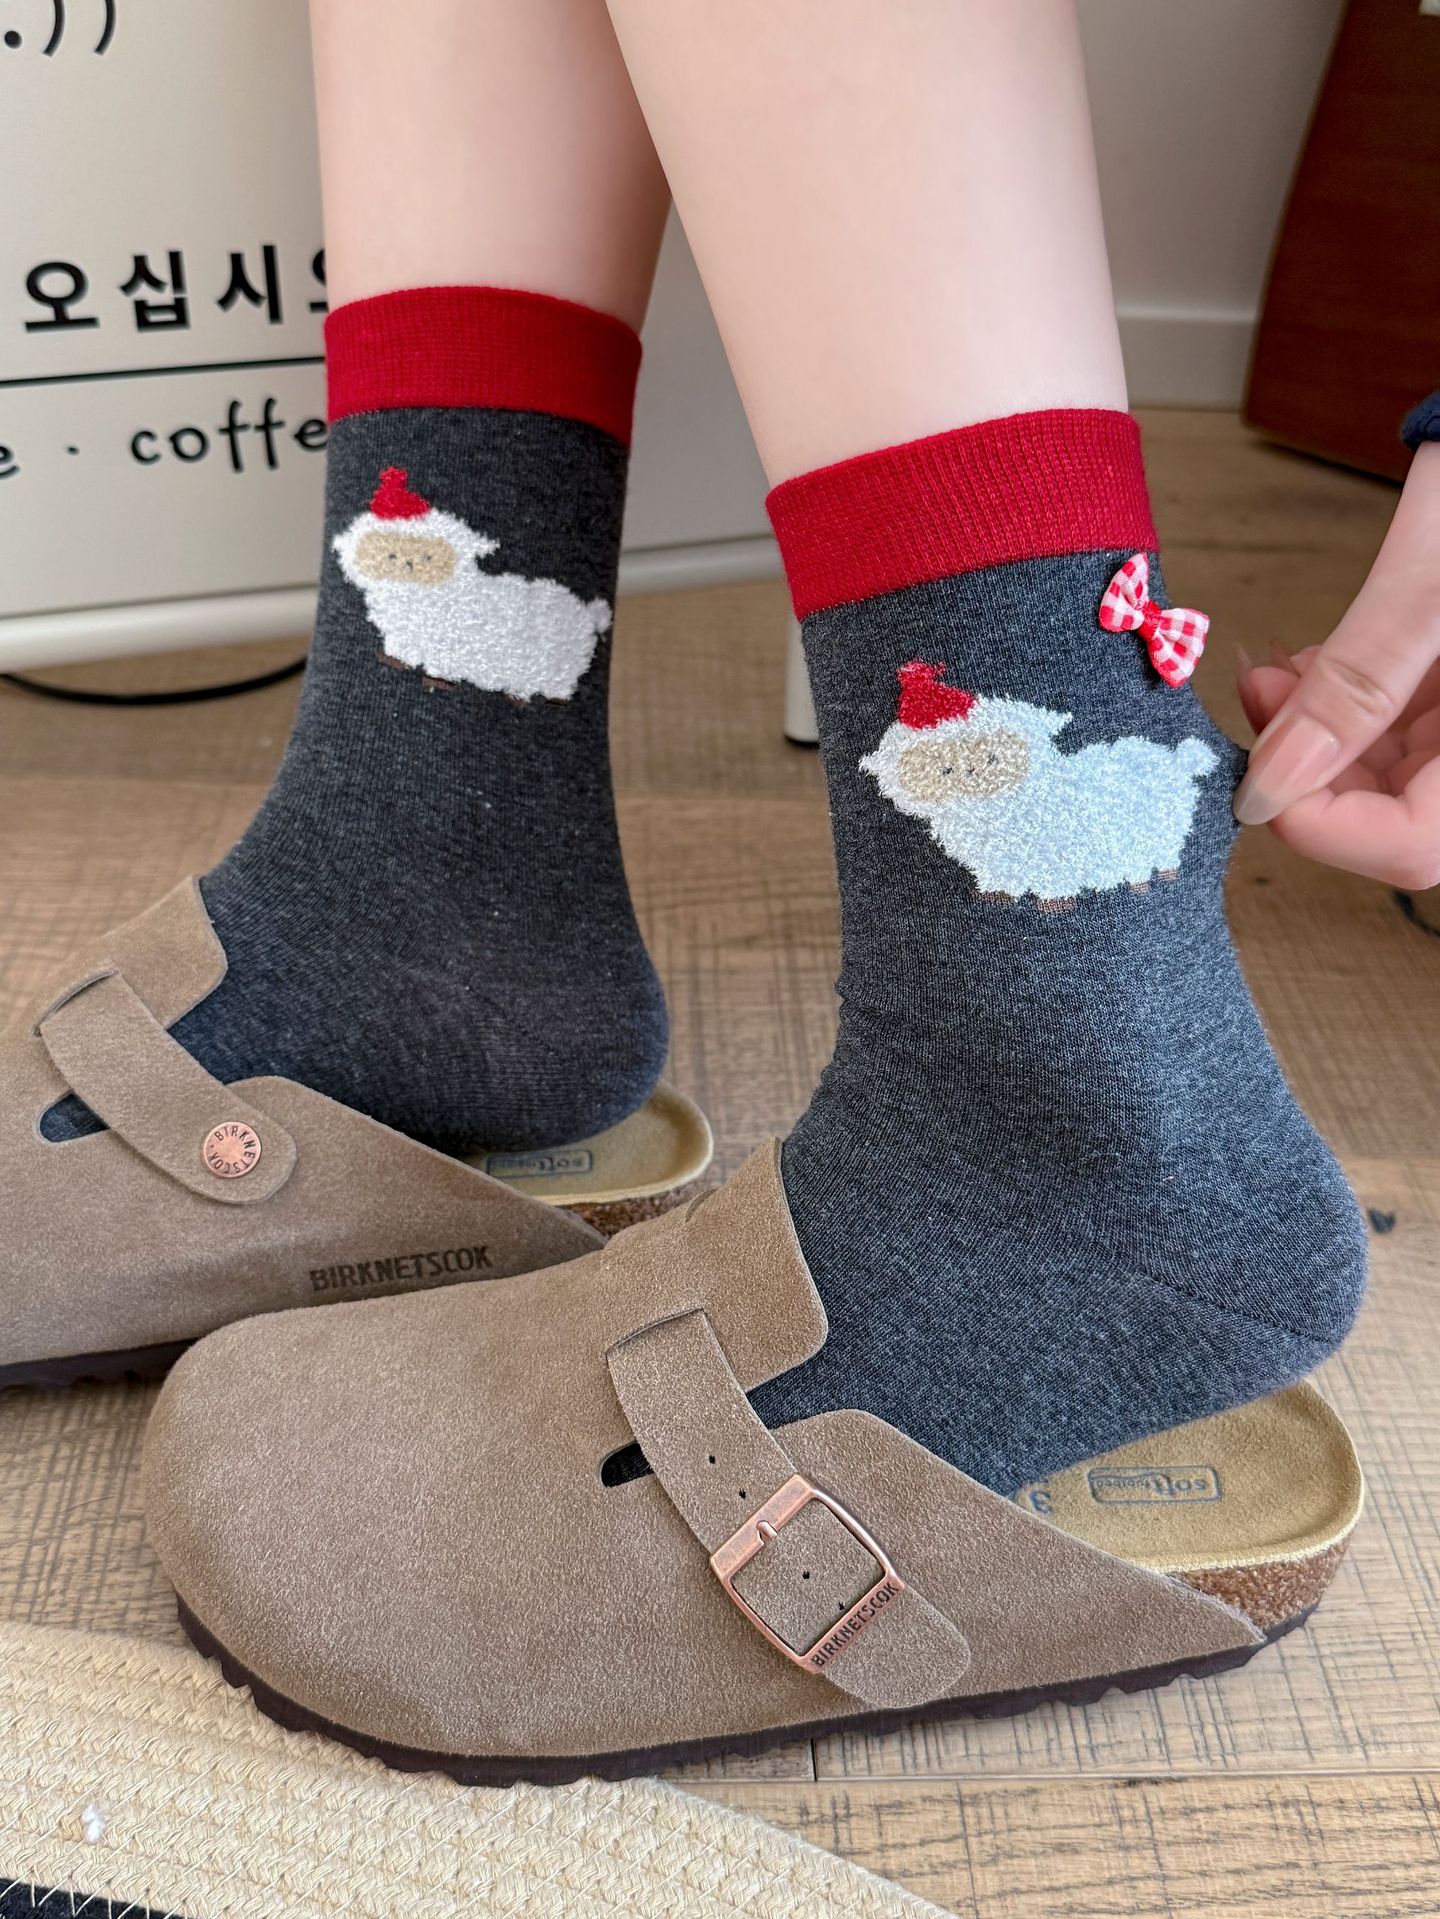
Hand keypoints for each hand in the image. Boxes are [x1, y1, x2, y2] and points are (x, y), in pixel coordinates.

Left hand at [1233, 442, 1439, 888]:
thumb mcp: (1432, 585)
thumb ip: (1358, 684)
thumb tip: (1269, 785)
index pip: (1412, 847)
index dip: (1323, 828)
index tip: (1251, 778)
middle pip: (1394, 819)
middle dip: (1307, 774)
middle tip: (1257, 706)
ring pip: (1386, 777)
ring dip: (1314, 738)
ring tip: (1274, 674)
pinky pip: (1400, 731)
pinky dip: (1343, 709)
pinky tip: (1310, 667)